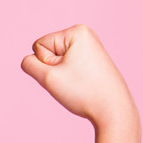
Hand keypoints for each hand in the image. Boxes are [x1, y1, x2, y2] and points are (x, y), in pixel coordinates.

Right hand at [21, 24, 137, 129]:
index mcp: (76, 31)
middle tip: (73, 81)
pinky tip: (85, 85)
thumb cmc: (83, 92)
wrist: (113, 110)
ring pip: (57, 61)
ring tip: (80, 84)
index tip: (66, 74)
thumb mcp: (47, 78)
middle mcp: (85, 34)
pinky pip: (68, 67)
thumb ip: (29, 65)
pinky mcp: (93, 60)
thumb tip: (29, 60)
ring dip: (61, 75)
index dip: (46, 64)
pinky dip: (71, 78)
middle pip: (48, 51)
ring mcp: (91, 47)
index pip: (39, 45)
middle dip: (53, 69)